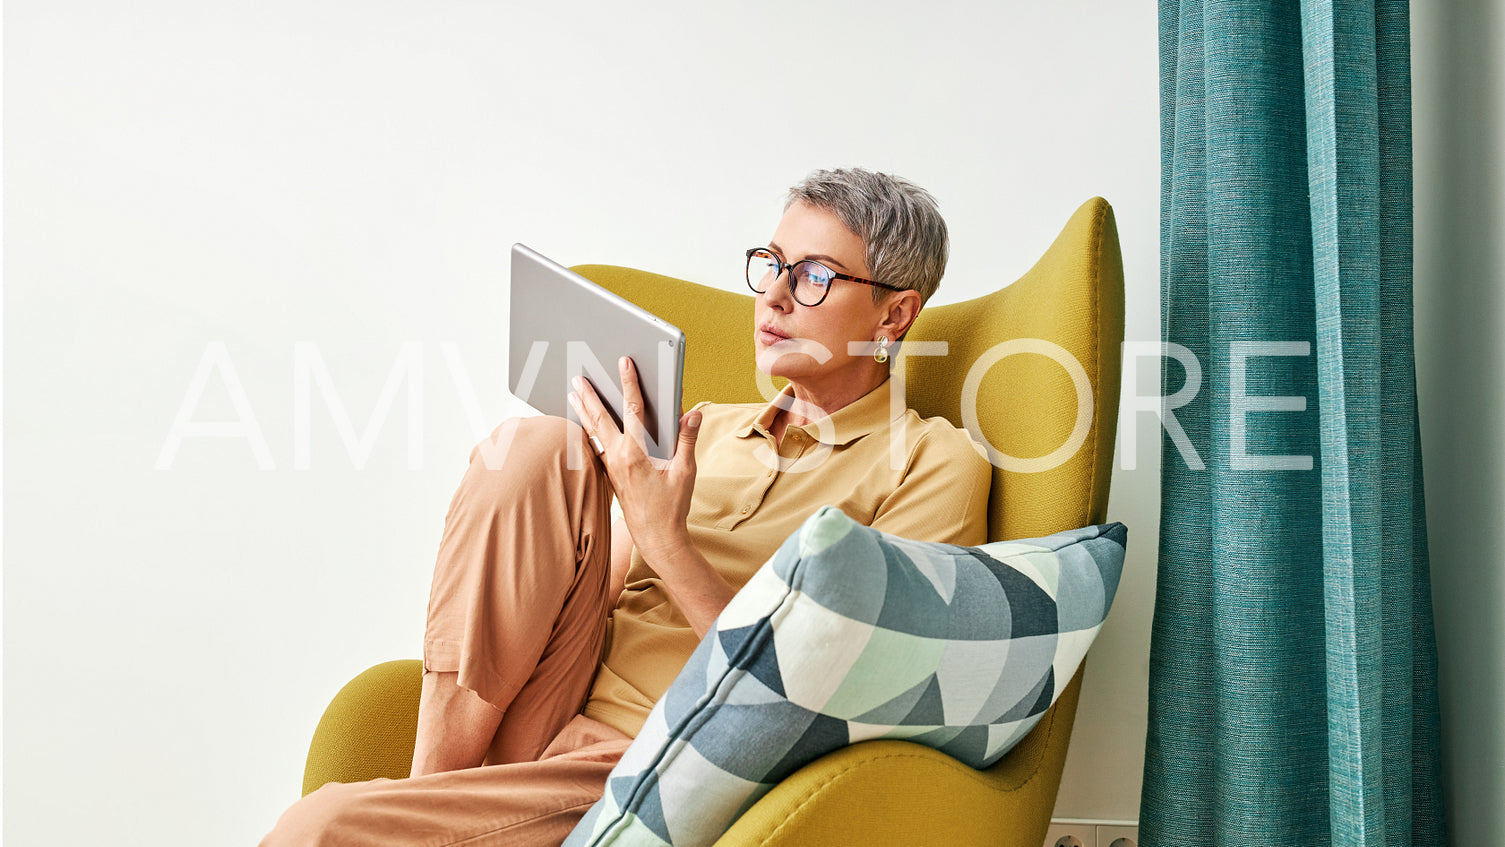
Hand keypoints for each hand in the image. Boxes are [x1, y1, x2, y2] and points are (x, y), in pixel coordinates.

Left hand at [568, 356, 701, 561]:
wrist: (657, 537)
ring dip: (583, 412)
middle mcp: (617, 458)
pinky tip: (584, 425)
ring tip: (573, 394)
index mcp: (636, 453)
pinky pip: (595, 447)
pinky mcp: (610, 475)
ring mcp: (610, 467)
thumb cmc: (671, 507)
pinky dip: (588, 432)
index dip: (629, 383)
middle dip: (590, 396)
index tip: (625, 363)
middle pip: (600, 419)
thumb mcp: (685, 472)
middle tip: (579, 377)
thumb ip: (687, 441)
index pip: (632, 409)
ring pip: (593, 432)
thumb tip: (692, 415)